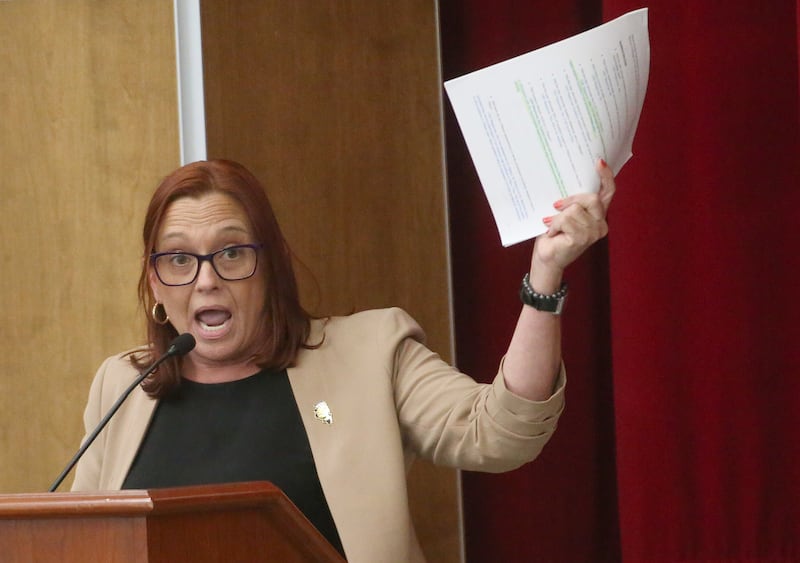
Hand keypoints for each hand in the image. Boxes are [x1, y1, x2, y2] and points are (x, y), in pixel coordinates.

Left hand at [531, 158, 615, 283]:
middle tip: (556, 205)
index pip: (608, 191)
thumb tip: (566, 180)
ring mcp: (593, 232)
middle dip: (571, 199)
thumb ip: (572, 200)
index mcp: (598, 213)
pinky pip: (566, 220)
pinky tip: (551, 232)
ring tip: (552, 225)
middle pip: (591, 198)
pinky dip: (554, 224)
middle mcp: (600, 223)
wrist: (546, 259)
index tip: (598, 162)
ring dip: (558, 216)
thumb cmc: (554, 234)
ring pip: (575, 210)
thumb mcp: (564, 212)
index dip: (606, 176)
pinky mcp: (582, 239)